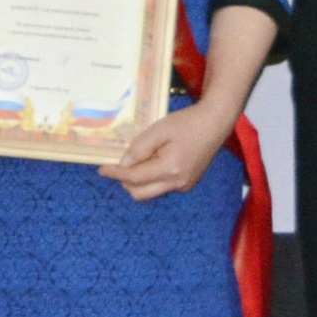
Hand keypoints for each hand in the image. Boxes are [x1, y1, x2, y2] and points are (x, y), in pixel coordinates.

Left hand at [106, 96, 240, 203]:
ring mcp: (184, 186)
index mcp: (170, 169)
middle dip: (125, 181)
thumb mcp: (158, 130)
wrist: (215, 123)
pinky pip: (162, 187)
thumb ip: (139, 148)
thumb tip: (123, 166)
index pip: (134, 178)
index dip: (115, 174)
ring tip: (142, 158)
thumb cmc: (187, 122)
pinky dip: (152, 178)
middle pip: (140, 194)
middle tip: (120, 164)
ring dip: (139, 181)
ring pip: (150, 192)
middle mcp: (177, 183)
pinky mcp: (188, 184)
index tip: (101, 169)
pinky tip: (156, 160)